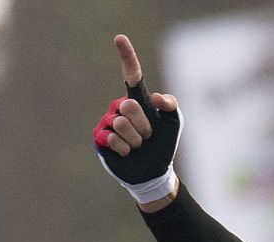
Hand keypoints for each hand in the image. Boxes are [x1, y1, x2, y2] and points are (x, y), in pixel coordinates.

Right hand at [94, 34, 182, 203]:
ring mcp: (109, 122)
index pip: (132, 75)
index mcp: (139, 100)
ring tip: (139, 145)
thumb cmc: (163, 144)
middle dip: (143, 125)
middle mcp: (121, 107)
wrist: (153, 172)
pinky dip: (125, 148)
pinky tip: (128, 152)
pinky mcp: (100, 138)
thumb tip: (155, 97)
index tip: (120, 38)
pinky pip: (111, 138)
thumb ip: (170, 105)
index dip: (127, 56)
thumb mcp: (173, 124)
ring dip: (135, 139)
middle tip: (148, 136)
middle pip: (128, 105)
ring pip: (120, 123)